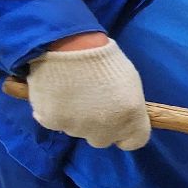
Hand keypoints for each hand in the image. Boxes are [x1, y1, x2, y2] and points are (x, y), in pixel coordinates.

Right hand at [26, 38, 149, 149]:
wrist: (69, 45)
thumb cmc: (104, 58)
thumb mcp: (129, 82)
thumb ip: (127, 106)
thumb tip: (122, 115)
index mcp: (131, 117)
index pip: (134, 142)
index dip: (126, 133)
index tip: (119, 122)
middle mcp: (105, 129)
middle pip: (103, 140)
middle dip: (99, 127)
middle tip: (92, 104)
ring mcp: (78, 128)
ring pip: (78, 131)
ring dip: (77, 119)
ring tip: (72, 93)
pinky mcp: (52, 122)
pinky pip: (55, 122)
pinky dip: (55, 112)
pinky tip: (56, 93)